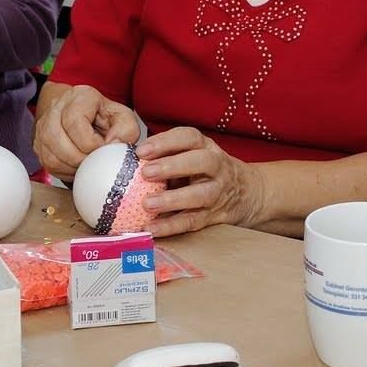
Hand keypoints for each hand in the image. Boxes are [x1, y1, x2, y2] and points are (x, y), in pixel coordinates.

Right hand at [33, 84, 142, 177]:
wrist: (87, 116)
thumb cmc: (105, 118)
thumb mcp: (123, 119)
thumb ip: (126, 131)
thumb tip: (112, 146)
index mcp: (79, 97)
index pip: (74, 121)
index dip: (90, 143)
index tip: (103, 148)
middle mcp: (56, 108)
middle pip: (58, 138)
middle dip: (80, 158)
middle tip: (95, 163)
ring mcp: (44, 126)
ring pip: (50, 153)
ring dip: (71, 166)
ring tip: (87, 167)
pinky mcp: (39, 143)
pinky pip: (47, 163)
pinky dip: (64, 171)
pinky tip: (77, 169)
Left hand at [133, 126, 265, 236]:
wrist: (245, 193)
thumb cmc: (204, 171)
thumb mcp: (192, 155)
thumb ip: (165, 156)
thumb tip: (122, 157)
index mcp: (206, 147)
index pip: (189, 137)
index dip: (165, 142)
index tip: (141, 150)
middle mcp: (216, 166)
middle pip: (201, 162)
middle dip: (173, 166)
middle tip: (146, 173)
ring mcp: (218, 192)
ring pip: (200, 195)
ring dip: (173, 200)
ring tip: (147, 205)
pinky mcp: (214, 216)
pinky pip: (193, 221)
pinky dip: (171, 226)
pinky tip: (151, 228)